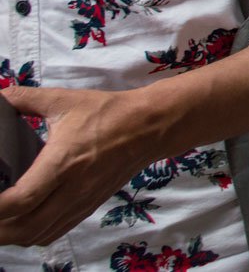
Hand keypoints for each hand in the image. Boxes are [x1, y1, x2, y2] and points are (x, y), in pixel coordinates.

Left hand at [0, 85, 162, 246]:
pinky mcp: (89, 205)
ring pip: (38, 234)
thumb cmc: (109, 112)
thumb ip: (26, 99)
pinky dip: (33, 235)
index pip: (21, 199)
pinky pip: (55, 232)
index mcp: (63, 162)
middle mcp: (72, 189)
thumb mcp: (65, 100)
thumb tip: (0, 95)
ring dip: (13, 235)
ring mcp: (82, 201)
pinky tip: (22, 224)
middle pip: (25, 227)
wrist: (151, 125)